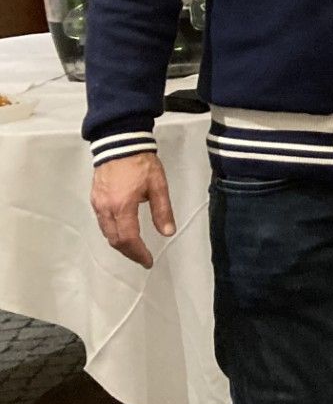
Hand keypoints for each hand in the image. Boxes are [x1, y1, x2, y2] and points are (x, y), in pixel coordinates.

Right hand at [90, 151, 175, 268]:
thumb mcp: (158, 186)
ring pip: (106, 232)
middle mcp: (106, 209)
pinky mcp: (94, 198)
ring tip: (135, 248)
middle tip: (142, 257)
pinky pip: (102, 222)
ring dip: (120, 243)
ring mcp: (97, 204)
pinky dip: (113, 232)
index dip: (138, 253)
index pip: (128, 239)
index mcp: (122, 206)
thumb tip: (168, 233)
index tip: (148, 261)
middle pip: (114, 239)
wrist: (120, 143)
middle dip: (129, 252)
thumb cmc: (141, 164)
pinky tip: (123, 231)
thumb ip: (162, 211)